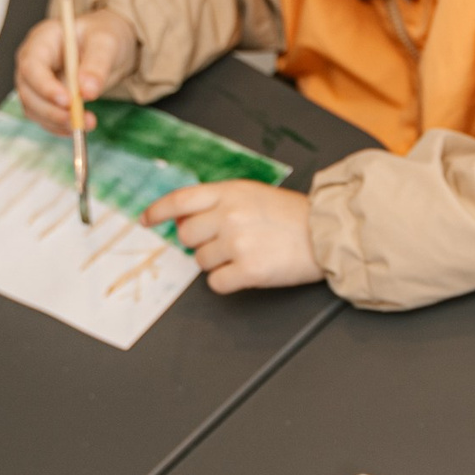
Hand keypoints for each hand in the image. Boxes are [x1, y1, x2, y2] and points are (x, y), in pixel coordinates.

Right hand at [14, 8, 135, 133]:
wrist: (107, 48)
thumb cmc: (103, 37)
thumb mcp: (105, 43)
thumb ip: (96, 64)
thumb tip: (87, 92)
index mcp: (42, 40)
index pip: (32, 65)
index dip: (45, 86)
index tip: (68, 102)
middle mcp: (32, 61)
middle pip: (28, 91)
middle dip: (51, 111)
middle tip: (79, 121)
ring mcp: (35, 82)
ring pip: (34, 109)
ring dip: (57, 122)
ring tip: (87, 124)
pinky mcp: (44, 99)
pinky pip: (44, 118)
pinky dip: (60, 127)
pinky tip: (80, 127)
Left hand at [143, 180, 319, 292]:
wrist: (327, 233)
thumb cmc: (293, 215)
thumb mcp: (253, 194)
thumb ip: (220, 201)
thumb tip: (187, 220)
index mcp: (228, 192)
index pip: (180, 200)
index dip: (158, 211)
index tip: (147, 220)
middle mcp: (228, 215)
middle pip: (186, 236)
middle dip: (198, 243)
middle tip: (222, 243)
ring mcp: (237, 243)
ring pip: (200, 261)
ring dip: (217, 262)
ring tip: (245, 254)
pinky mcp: (249, 270)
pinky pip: (216, 283)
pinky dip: (227, 281)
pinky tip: (246, 272)